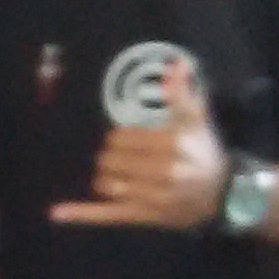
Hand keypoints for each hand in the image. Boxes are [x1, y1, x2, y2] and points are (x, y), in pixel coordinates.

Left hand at [52, 56, 226, 229]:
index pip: (121, 137)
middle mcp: (161, 171)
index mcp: (171, 145)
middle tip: (127, 158)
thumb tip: (178, 63)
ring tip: (120, 175)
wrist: (221, 194)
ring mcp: (149, 196)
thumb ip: (182, 93)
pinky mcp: (140, 215)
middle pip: (109, 159)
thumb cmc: (203, 153)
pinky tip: (57, 212)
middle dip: (113, 156)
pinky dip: (81, 213)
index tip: (132, 139)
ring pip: (103, 182)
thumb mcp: (196, 121)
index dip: (121, 137)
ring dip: (105, 177)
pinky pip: (106, 214)